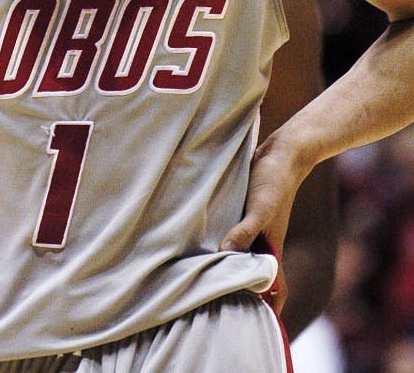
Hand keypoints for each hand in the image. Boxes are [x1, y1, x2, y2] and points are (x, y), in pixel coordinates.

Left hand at [219, 132, 306, 313]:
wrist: (281, 153)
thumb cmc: (274, 182)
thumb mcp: (260, 208)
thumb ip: (244, 231)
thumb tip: (224, 254)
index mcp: (273, 250)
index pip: (276, 291)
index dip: (270, 311)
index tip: (253, 328)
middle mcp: (264, 244)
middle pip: (254, 277)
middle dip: (240, 292)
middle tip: (214, 307)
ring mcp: (254, 229)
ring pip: (241, 257)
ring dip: (228, 267)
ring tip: (203, 281)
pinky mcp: (243, 214)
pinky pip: (232, 236)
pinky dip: (222, 243)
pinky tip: (199, 243)